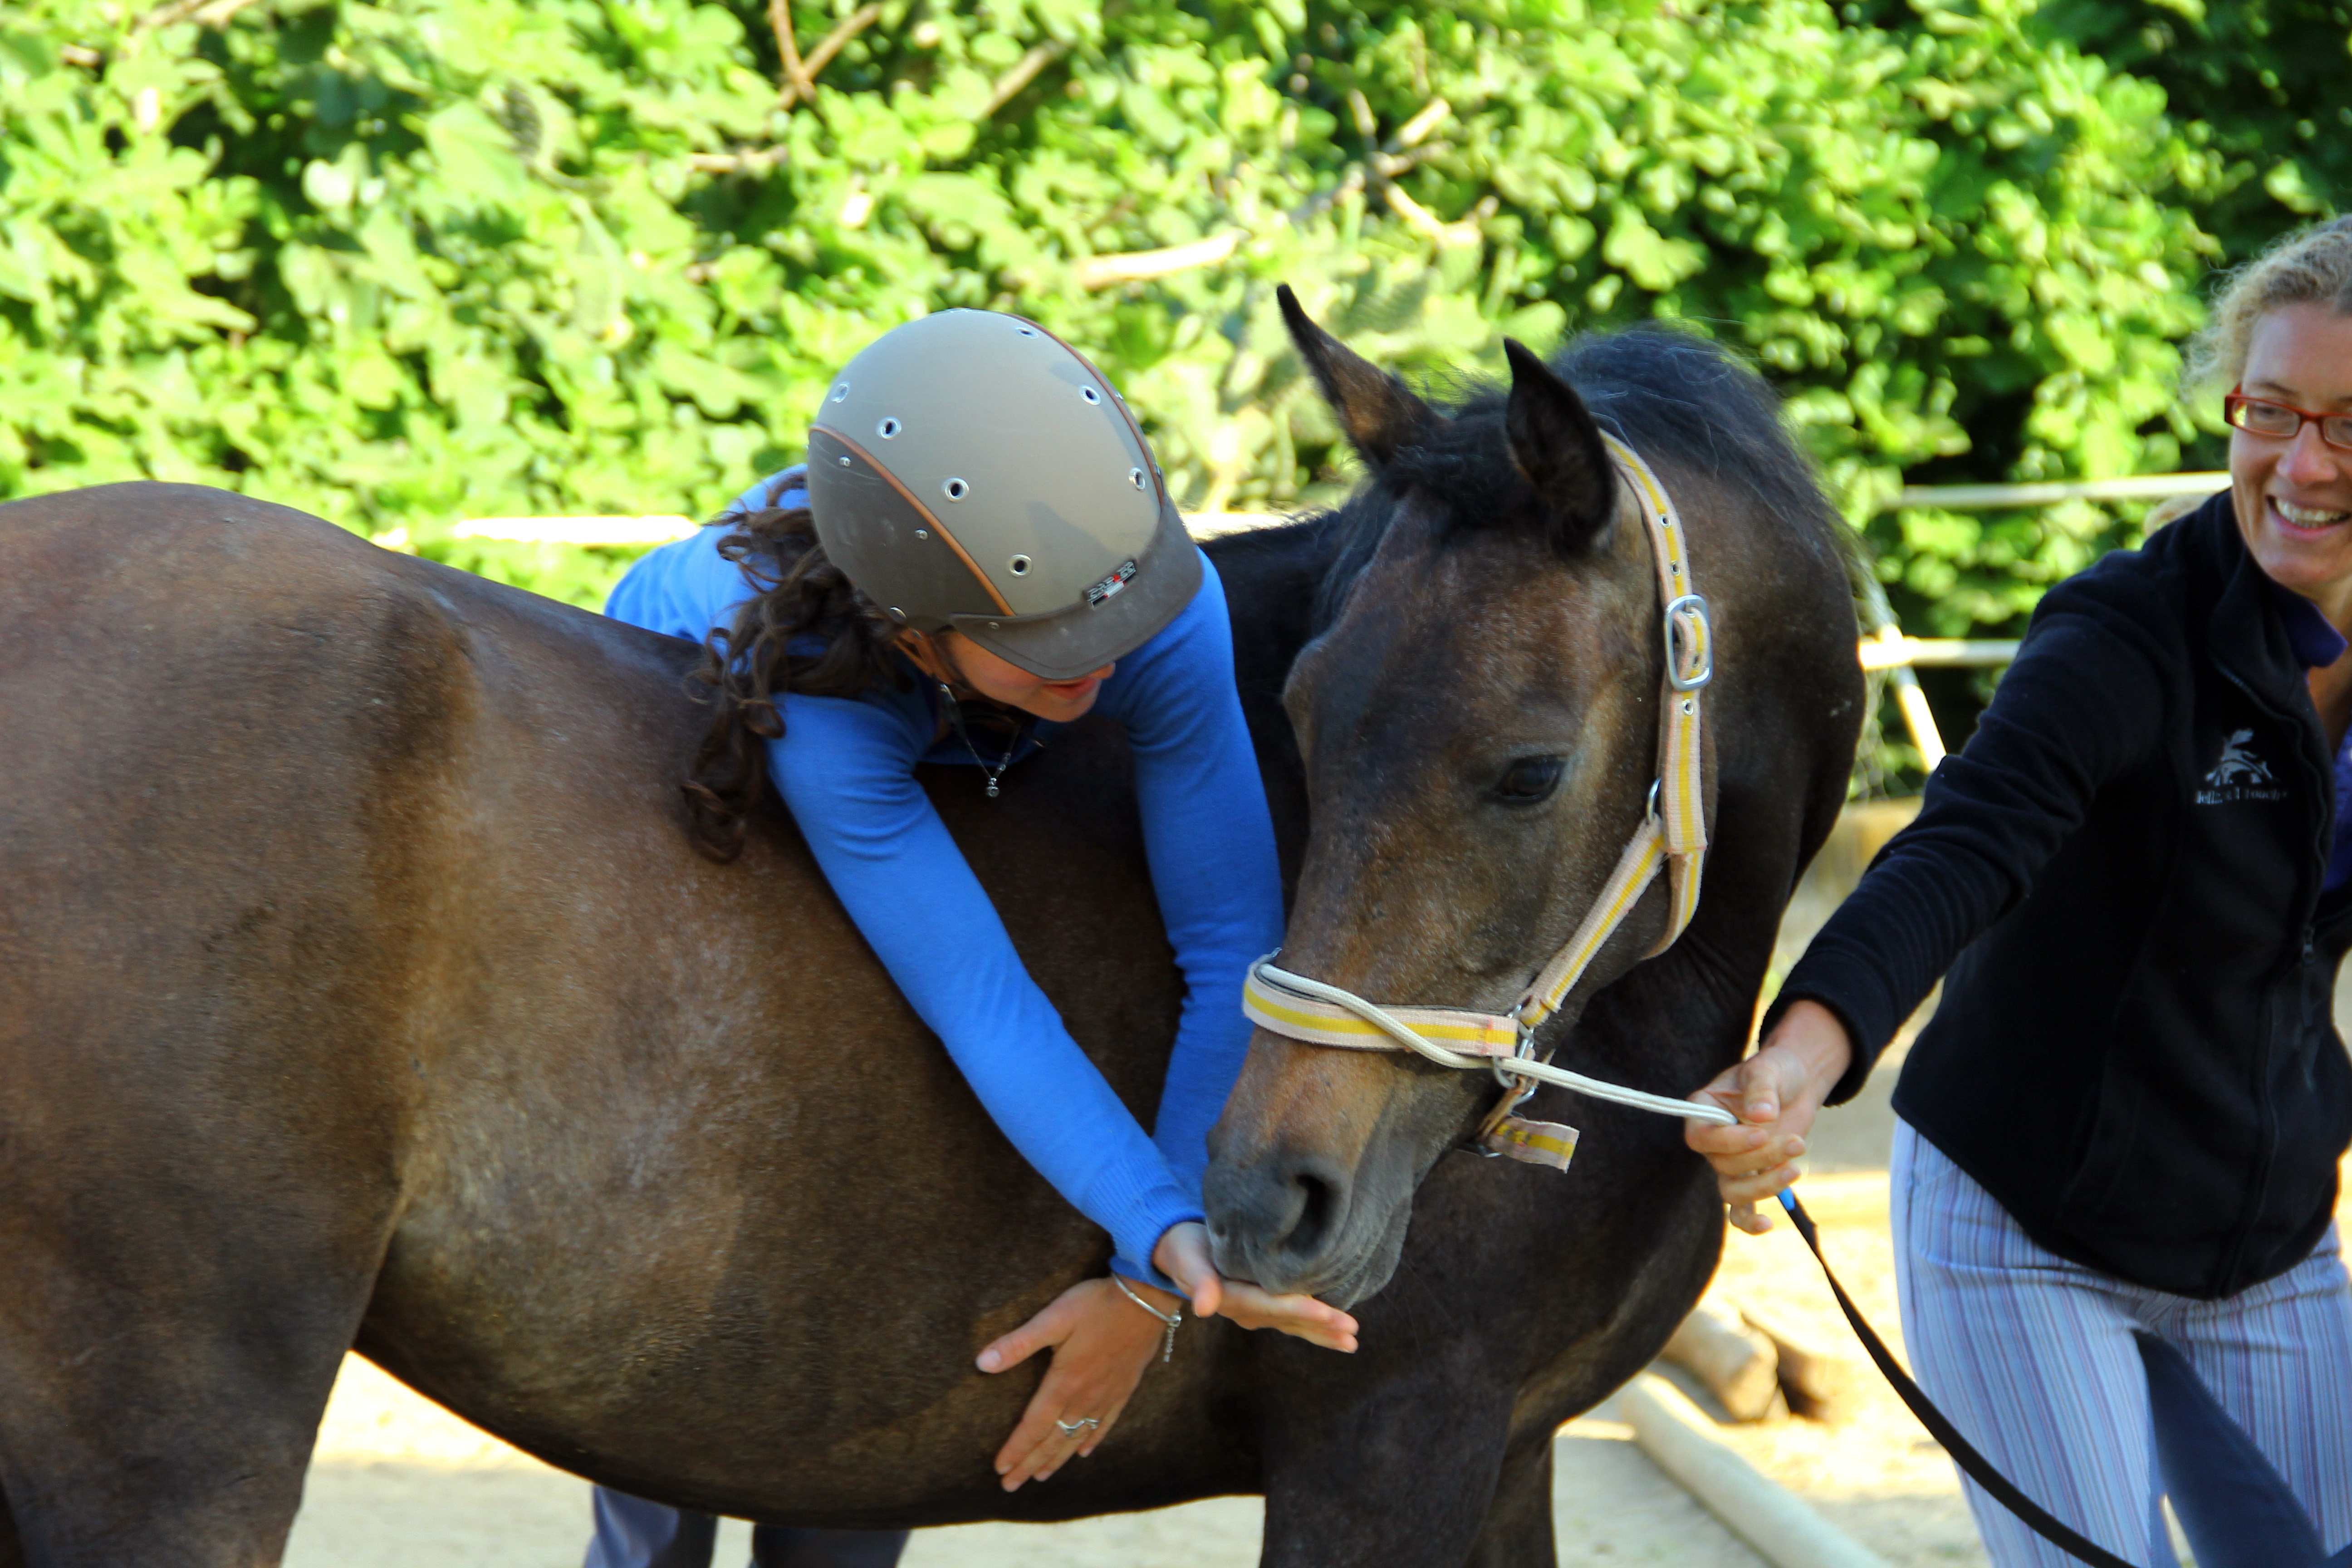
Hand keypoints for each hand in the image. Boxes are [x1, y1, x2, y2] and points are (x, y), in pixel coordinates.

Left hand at [975, 1276, 1166, 1491]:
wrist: (1146, 1300)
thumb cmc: (1095, 1305)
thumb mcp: (1053, 1318)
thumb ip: (1018, 1343)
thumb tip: (982, 1363)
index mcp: (1064, 1382)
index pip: (1034, 1426)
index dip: (1016, 1449)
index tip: (1000, 1470)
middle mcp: (1085, 1397)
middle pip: (1053, 1439)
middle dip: (1030, 1464)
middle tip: (1011, 1485)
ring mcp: (1106, 1395)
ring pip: (1077, 1437)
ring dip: (1056, 1459)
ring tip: (1041, 1476)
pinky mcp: (1123, 1389)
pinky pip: (1105, 1424)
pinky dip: (1091, 1440)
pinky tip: (1083, 1452)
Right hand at [1152, 1222, 1358, 1352]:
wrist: (1181, 1253)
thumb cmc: (1186, 1248)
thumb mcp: (1188, 1259)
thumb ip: (1198, 1280)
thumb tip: (1204, 1308)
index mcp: (1231, 1299)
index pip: (1268, 1304)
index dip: (1297, 1308)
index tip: (1325, 1312)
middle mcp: (1247, 1312)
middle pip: (1288, 1318)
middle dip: (1320, 1324)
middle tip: (1351, 1330)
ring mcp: (1257, 1313)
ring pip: (1295, 1324)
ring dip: (1324, 1332)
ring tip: (1352, 1341)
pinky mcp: (1265, 1308)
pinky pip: (1294, 1321)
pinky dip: (1318, 1328)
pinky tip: (1341, 1336)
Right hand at [1684, 999, 1852, 1234]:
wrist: (1797, 1083)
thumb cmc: (1777, 1071)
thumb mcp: (1768, 1069)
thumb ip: (1762, 1089)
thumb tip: (1762, 1116)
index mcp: (1703, 1109)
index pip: (1700, 1137)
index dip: (1729, 1141)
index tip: (1762, 1132)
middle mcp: (1712, 1140)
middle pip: (1724, 1166)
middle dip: (1762, 1158)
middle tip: (1796, 1141)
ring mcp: (1730, 1162)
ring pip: (1732, 1192)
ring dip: (1764, 1185)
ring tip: (1795, 1167)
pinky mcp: (1751, 1177)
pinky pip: (1740, 1210)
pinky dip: (1750, 1221)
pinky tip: (1768, 1225)